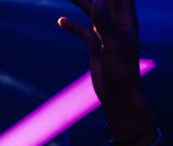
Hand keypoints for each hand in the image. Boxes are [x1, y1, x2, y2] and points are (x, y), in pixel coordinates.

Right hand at [59, 0, 146, 136]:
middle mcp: (116, 23)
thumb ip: (106, 23)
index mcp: (126, 20)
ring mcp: (105, 34)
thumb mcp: (114, 46)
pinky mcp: (95, 46)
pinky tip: (60, 20)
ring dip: (80, 1)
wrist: (119, 94)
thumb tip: (98, 0)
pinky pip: (82, 31)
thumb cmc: (122, 71)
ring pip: (91, 11)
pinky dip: (71, 25)